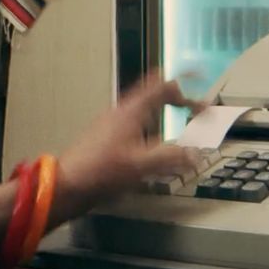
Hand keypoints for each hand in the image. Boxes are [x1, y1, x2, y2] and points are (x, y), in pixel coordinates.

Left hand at [55, 74, 204, 216]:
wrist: (68, 184)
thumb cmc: (101, 170)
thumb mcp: (142, 164)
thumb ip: (172, 157)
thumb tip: (196, 154)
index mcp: (132, 110)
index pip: (163, 85)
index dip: (185, 84)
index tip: (201, 85)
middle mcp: (123, 112)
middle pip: (155, 95)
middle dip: (179, 101)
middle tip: (196, 111)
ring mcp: (114, 124)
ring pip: (146, 111)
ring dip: (167, 115)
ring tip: (183, 128)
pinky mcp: (108, 138)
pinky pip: (138, 126)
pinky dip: (154, 129)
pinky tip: (158, 148)